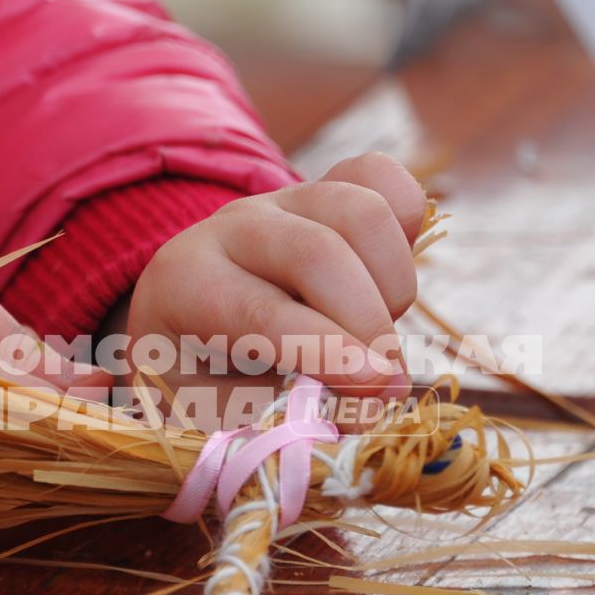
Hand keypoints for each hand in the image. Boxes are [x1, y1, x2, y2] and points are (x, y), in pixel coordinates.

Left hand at [125, 154, 425, 426]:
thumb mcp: (222, 413)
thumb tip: (369, 408)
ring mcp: (286, 198)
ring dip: (392, 284)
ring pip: (363, 211)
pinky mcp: (330, 186)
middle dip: (368, 323)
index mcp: (187, 282)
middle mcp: (234, 226)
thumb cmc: (209, 380)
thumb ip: (287, 416)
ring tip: (379, 336)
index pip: (261, 312)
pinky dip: (407, 226)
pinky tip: (389, 280)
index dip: (326, 351)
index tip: (374, 390)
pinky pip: (384, 179)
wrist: (200, 324)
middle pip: (319, 252)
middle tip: (385, 385)